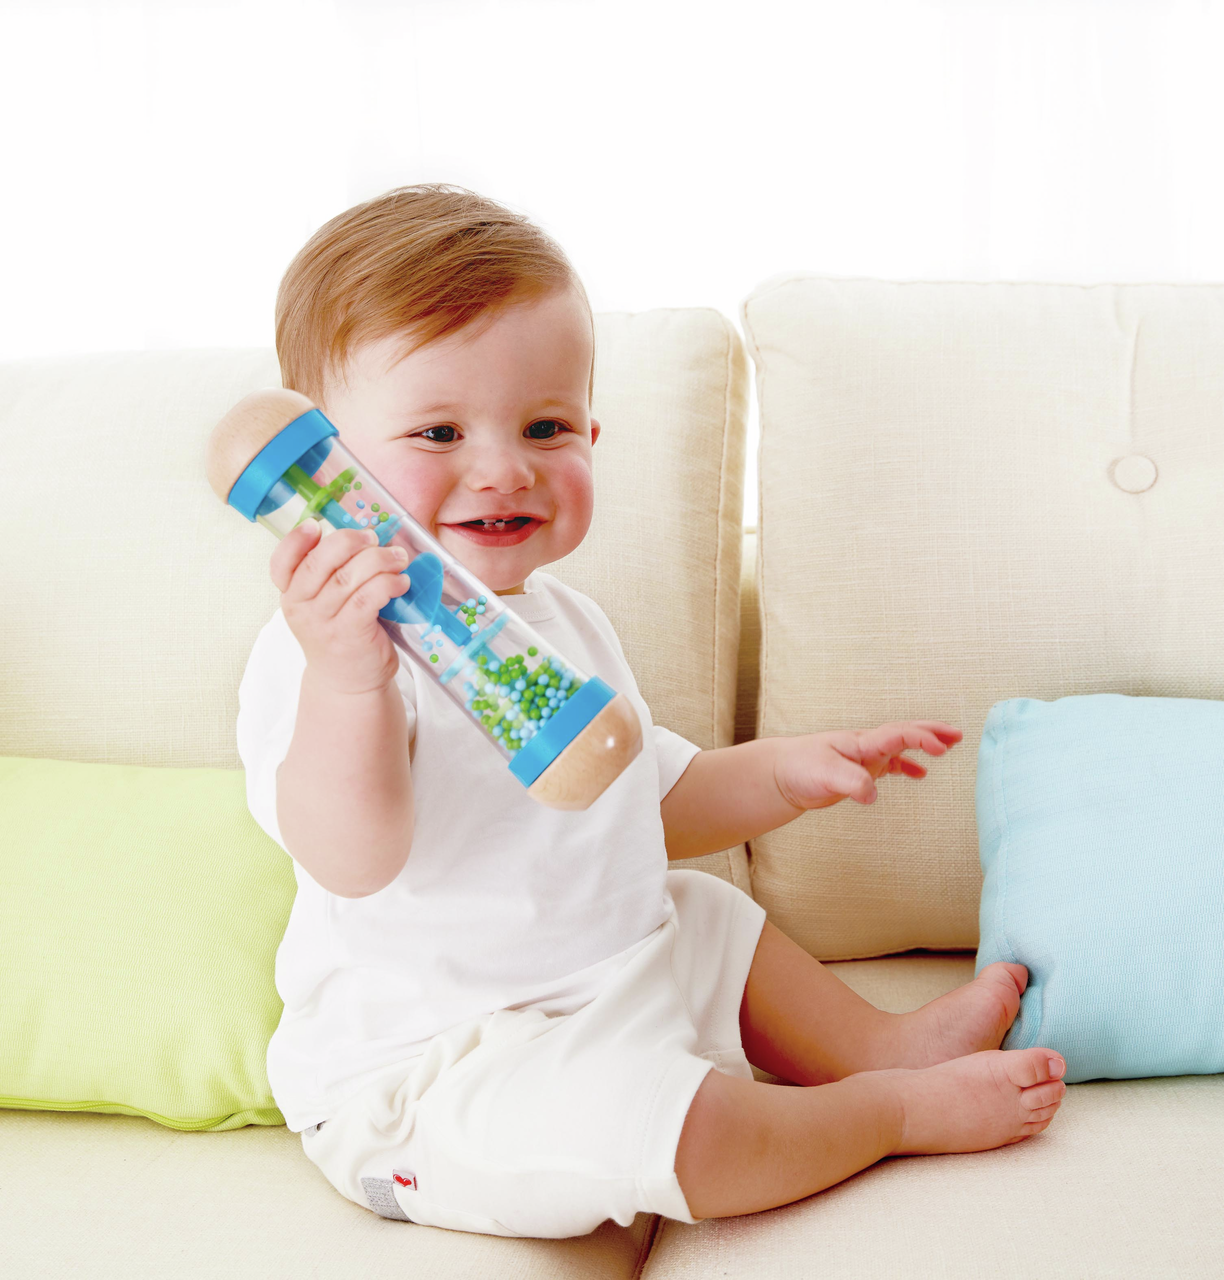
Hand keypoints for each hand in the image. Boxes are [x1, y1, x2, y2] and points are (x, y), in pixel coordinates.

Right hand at [270, 519, 411, 696]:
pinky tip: (401, 582)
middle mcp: (301, 608)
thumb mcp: (324, 605)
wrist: (349, 682)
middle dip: (349, 542)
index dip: (295, 541)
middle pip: (318, 563)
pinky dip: (387, 583)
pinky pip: (368, 598)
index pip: (281, 564)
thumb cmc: (342, 634)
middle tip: (373, 537)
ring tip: (398, 558)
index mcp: (291, 595)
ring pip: (347, 578)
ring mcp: (324, 623)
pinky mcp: (350, 634)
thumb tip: (366, 537)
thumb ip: (332, 574)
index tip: (315, 525)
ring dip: (378, 560)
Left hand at [772, 721, 962, 810]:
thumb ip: (851, 782)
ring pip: (901, 747)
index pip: (898, 734)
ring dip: (924, 745)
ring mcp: (864, 757)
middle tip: (958, 734)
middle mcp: (866, 746)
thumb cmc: (799, 768)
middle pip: (904, 732)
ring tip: (948, 747)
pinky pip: (891, 765)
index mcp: (861, 742)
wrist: (780, 775)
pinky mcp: (859, 771)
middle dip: (932, 731)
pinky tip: (920, 774)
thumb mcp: (825, 775)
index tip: (942, 748)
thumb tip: (873, 793)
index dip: (922, 738)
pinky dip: (907, 767)